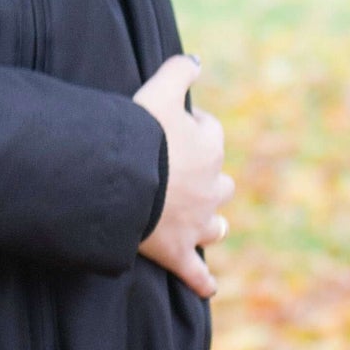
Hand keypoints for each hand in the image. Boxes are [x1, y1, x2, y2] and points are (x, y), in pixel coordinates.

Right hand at [133, 54, 232, 297]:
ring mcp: (197, 223)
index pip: (210, 132)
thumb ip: (180, 71)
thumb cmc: (143, 136)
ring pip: (216, 226)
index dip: (195, 128)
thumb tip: (197, 61)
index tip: (176, 127)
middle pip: (222, 184)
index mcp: (209, 149)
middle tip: (186, 175)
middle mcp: (211, 188)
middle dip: (211, 180)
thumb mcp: (160, 91)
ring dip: (212, 224)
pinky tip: (208, 288)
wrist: (128, 183)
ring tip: (204, 223)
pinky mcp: (179, 252)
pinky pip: (196, 273)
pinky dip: (202, 280)